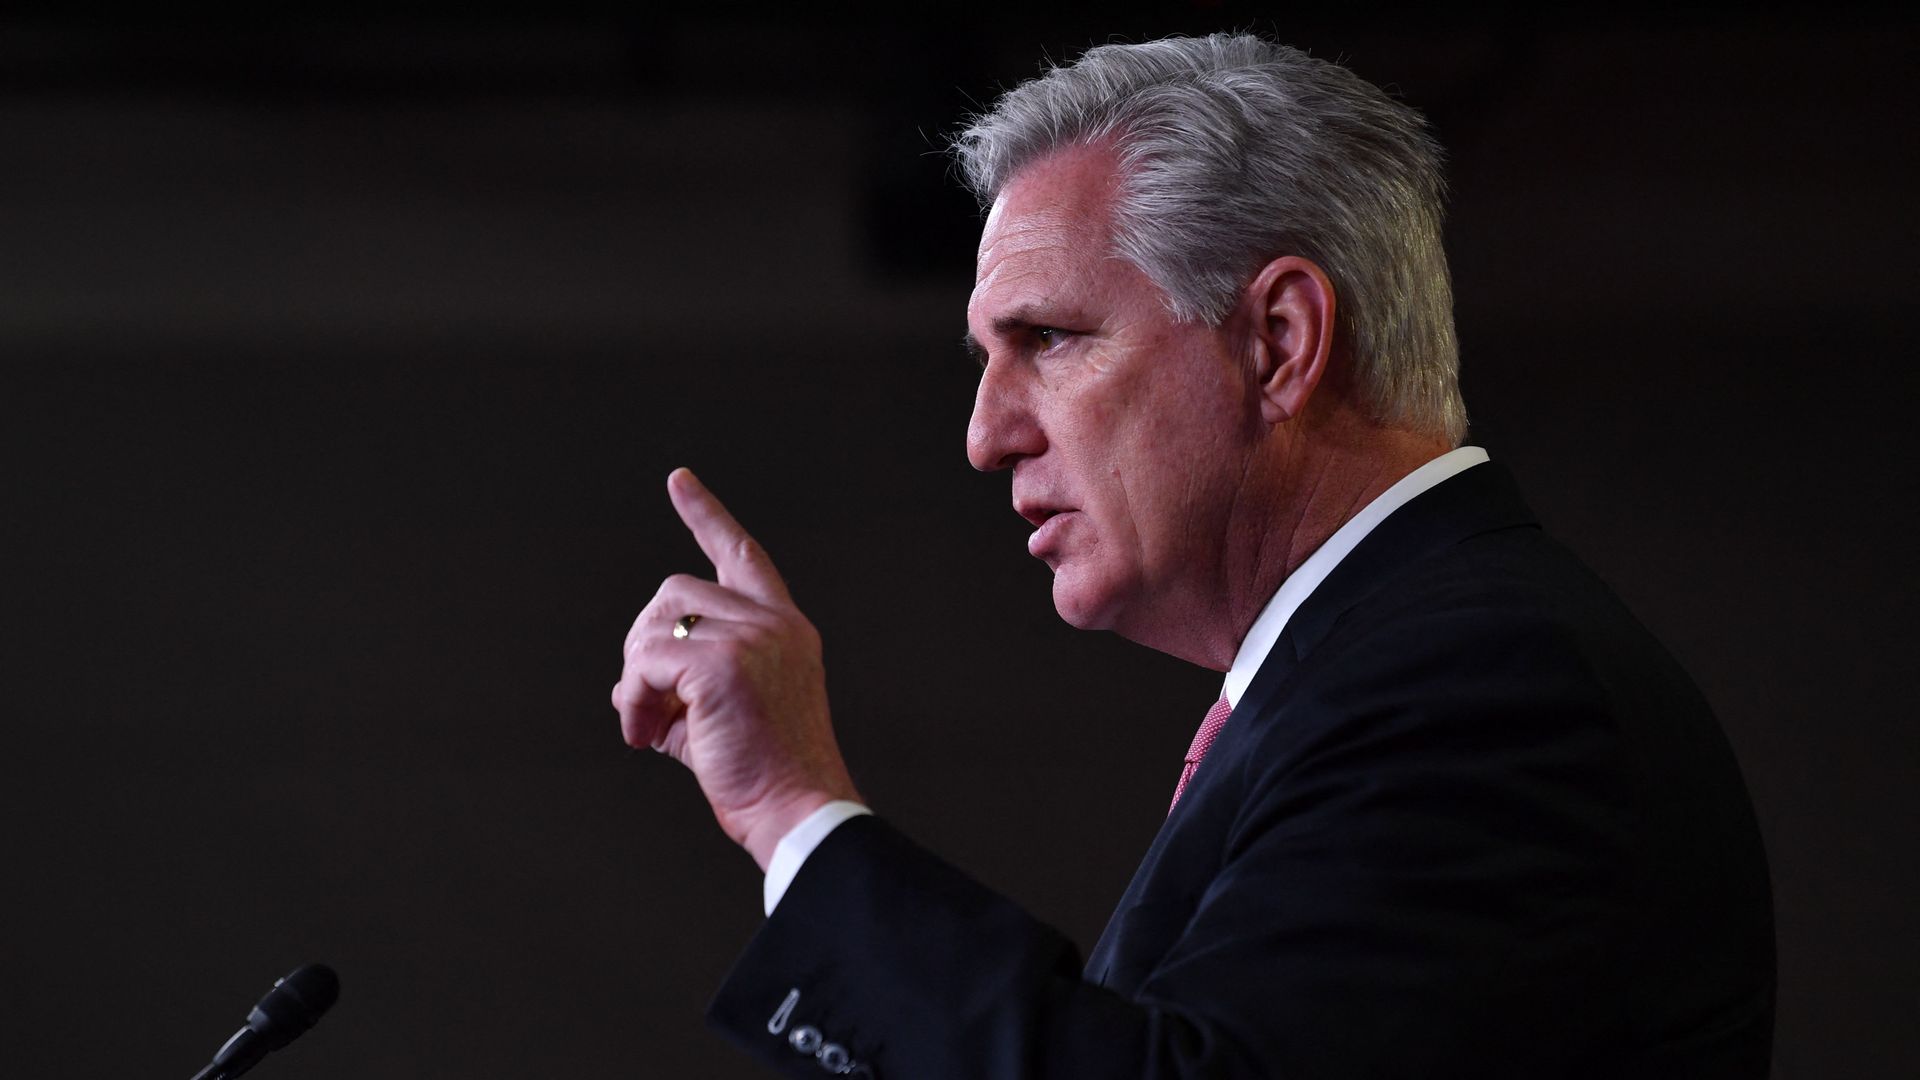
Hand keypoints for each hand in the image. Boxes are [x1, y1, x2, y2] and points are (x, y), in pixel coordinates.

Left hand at [612, 468, 860, 869]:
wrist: (797, 811)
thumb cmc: (765, 777)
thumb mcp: (724, 716)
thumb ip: (681, 687)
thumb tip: (625, 689)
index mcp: (785, 628)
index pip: (741, 555)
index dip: (706, 516)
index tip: (678, 482)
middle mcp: (773, 622)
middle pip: (675, 592)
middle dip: (644, 642)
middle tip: (642, 705)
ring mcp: (751, 638)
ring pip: (656, 623)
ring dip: (636, 677)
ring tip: (647, 727)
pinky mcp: (722, 663)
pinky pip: (646, 663)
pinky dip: (634, 701)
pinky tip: (645, 738)